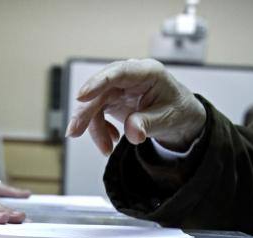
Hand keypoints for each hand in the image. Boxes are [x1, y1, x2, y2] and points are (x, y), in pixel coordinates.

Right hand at [66, 58, 205, 154]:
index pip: (118, 73)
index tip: (82, 96)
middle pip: (100, 91)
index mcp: (147, 72)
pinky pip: (98, 114)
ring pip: (95, 105)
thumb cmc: (176, 111)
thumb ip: (148, 124)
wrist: (178, 117)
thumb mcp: (167, 119)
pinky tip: (111, 141)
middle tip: (74, 132)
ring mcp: (119, 88)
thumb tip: (132, 132)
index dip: (99, 83)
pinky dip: (101, 131)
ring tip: (106, 149)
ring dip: (95, 129)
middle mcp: (129, 77)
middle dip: (85, 112)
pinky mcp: (113, 100)